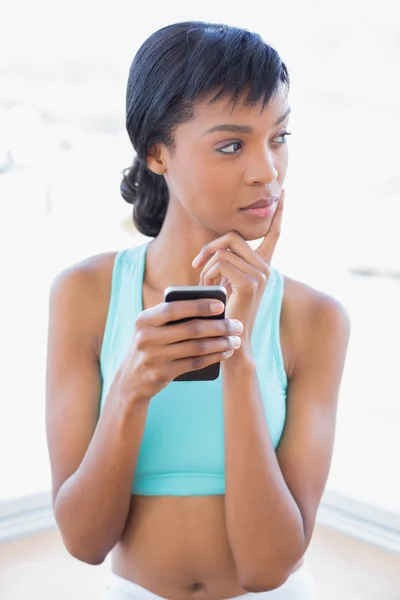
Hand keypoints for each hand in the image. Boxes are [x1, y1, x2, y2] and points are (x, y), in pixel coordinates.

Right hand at [116, 298, 243, 405]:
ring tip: (236, 339)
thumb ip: (172, 316)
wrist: (131, 379)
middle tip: (237, 325)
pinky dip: (214, 357)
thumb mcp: (152, 327)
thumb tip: (212, 307)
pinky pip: (195, 363)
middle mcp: (146, 337)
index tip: (221, 305)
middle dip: (219, 326)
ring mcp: (154, 357)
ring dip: (221, 343)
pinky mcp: (162, 374)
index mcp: (144, 319)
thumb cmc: (150, 345)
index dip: (199, 306)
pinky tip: (226, 352)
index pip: (174, 308)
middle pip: (191, 329)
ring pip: (196, 347)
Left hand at [192, 189, 284, 345]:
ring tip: (204, 282)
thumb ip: (227, 265)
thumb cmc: (226, 311)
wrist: (233, 339)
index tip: (285, 194)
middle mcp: (266, 268)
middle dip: (210, 247)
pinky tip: (208, 286)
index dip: (279, 214)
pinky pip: (221, 263)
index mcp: (264, 265)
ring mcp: (260, 275)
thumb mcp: (227, 283)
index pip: (274, 234)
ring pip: (224, 250)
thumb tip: (213, 252)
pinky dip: (208, 272)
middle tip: (197, 265)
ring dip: (207, 265)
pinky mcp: (249, 283)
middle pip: (233, 237)